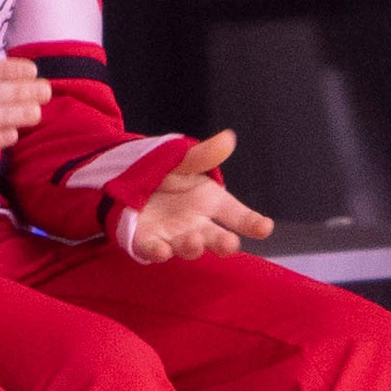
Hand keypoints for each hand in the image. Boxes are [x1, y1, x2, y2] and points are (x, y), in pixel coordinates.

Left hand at [128, 129, 271, 265]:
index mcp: (211, 202)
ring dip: (192, 247)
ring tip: (194, 241)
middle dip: (224, 243)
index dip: (253, 223)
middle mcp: (197, 224)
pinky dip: (157, 252)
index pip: (239, 216)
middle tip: (230, 243)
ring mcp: (173, 236)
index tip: (265, 228)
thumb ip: (203, 156)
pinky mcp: (147, 242)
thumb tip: (228, 139)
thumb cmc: (163, 172)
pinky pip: (153, 250)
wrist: (125, 180)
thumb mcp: (182, 160)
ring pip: (187, 247)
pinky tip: (162, 249)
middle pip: (216, 237)